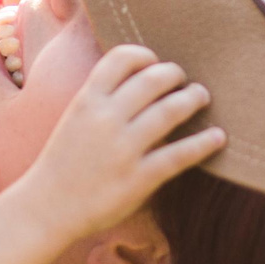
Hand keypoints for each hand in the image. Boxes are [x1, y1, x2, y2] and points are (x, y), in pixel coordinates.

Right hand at [0, 44, 221, 263]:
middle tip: (184, 80)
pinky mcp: (138, 178)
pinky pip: (179, 155)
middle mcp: (105, 119)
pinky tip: (218, 137)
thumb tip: (141, 82)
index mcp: (86, 100)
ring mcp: (123, 149)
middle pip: (152, 79)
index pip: (121, 58)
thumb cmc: (63, 163)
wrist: (46, 208)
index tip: (155, 63)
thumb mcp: (74, 120)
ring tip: (202, 97)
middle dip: (174, 74)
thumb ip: (101, 101)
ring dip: (193, 99)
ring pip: (170, 110)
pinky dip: (203, 143)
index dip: (144, 55)